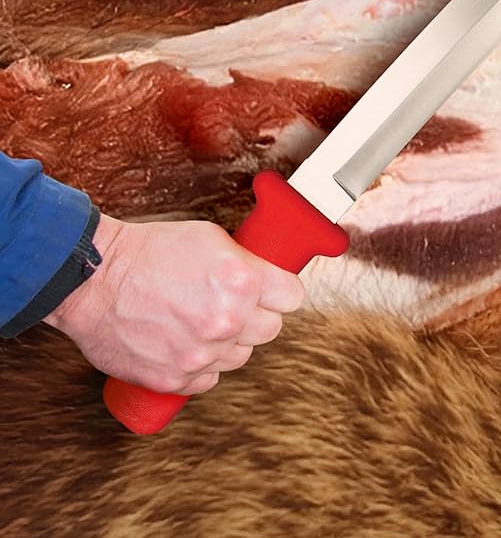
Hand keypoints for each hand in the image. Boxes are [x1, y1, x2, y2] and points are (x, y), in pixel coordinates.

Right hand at [43, 213, 304, 394]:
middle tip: (232, 303)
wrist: (93, 280)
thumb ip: (245, 261)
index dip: (281, 291)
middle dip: (256, 315)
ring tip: (200, 320)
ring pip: (241, 355)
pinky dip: (200, 365)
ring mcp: (201, 354)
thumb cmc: (149, 251)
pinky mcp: (175, 378)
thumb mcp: (209, 237)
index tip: (273, 290)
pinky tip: (184, 343)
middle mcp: (228, 320)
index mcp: (242, 281)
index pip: (293, 297)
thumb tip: (268, 277)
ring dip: (229, 342)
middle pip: (270, 329)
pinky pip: (208, 378)